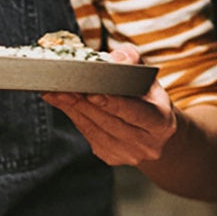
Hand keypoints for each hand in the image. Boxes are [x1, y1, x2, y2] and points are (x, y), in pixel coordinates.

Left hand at [43, 54, 177, 168]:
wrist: (154, 131)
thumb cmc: (148, 98)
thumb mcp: (148, 78)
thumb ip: (133, 63)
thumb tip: (115, 58)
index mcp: (162, 123)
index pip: (134, 112)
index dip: (112, 103)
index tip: (91, 92)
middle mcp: (147, 144)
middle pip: (108, 120)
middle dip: (83, 101)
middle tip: (61, 85)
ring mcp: (128, 154)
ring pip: (93, 128)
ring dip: (72, 108)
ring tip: (54, 91)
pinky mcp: (110, 157)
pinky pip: (87, 134)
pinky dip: (73, 116)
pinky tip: (62, 102)